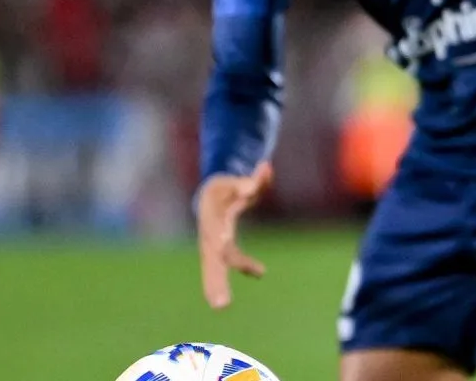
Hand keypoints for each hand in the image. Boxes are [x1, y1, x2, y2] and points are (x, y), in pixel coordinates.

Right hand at [197, 162, 272, 307]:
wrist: (209, 194)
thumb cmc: (224, 187)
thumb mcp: (232, 180)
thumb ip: (249, 180)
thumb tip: (265, 169)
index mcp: (210, 219)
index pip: (215, 232)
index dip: (220, 238)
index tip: (223, 244)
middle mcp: (210, 236)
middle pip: (211, 262)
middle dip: (214, 282)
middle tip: (219, 305)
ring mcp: (214, 245)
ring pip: (216, 269)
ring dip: (217, 286)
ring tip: (221, 306)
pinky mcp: (223, 248)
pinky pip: (234, 259)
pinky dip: (246, 265)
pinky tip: (260, 272)